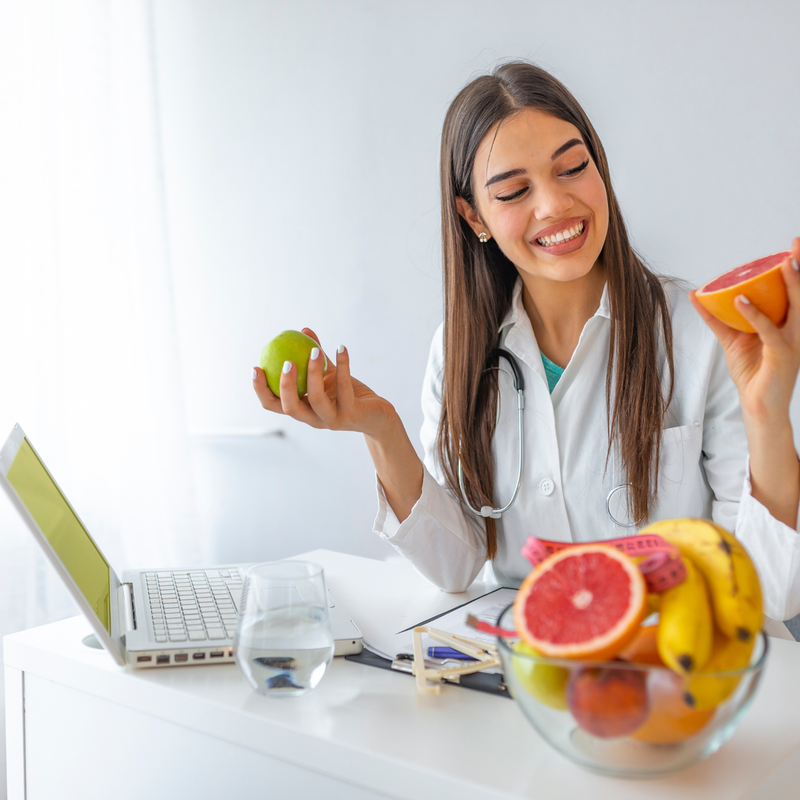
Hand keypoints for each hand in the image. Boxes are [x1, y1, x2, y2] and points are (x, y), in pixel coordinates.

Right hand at [252, 328, 397, 437]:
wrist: (377, 415)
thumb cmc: (350, 394)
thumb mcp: (330, 374)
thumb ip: (314, 356)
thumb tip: (303, 330)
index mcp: (303, 409)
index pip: (274, 404)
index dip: (261, 389)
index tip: (256, 367)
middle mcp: (314, 418)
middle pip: (290, 408)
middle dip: (285, 386)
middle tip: (286, 362)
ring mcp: (332, 419)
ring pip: (316, 399)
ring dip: (313, 374)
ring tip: (314, 351)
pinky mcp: (351, 414)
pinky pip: (344, 388)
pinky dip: (342, 365)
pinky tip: (341, 348)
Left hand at [690, 238, 799, 423]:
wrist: (759, 405)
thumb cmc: (752, 371)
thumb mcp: (733, 339)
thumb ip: (718, 318)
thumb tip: (697, 296)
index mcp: (789, 324)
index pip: (795, 292)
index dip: (796, 270)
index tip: (791, 247)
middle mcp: (796, 329)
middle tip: (794, 245)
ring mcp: (792, 341)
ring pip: (796, 307)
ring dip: (792, 284)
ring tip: (784, 263)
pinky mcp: (782, 354)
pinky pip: (769, 330)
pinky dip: (754, 314)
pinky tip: (740, 301)